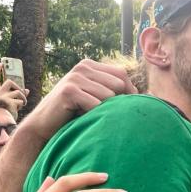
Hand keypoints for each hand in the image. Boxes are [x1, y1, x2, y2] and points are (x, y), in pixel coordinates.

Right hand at [0, 62, 29, 112]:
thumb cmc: (6, 115)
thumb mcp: (13, 104)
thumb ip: (18, 96)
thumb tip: (27, 90)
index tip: (2, 63)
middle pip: (9, 82)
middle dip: (17, 86)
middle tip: (23, 94)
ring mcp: (2, 98)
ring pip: (17, 91)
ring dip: (23, 97)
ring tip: (23, 104)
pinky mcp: (8, 102)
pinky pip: (20, 100)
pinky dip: (21, 104)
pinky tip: (20, 108)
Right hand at [19, 59, 135, 142]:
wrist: (43, 125)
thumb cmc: (72, 114)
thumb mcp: (93, 97)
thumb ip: (112, 91)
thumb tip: (147, 96)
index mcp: (89, 65)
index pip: (122, 74)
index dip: (129, 92)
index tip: (129, 109)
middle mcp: (83, 67)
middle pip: (119, 83)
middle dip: (119, 102)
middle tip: (107, 115)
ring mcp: (76, 77)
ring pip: (109, 95)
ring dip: (104, 111)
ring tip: (91, 117)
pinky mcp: (70, 90)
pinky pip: (96, 104)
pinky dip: (94, 115)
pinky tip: (84, 119)